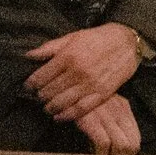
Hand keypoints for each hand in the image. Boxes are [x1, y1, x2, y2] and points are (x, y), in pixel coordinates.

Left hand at [26, 22, 143, 115]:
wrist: (127, 42)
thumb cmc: (98, 38)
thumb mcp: (73, 37)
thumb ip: (50, 47)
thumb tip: (28, 55)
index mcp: (68, 56)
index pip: (41, 77)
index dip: (30, 85)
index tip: (28, 87)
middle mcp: (77, 72)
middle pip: (49, 92)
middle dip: (39, 97)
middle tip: (37, 97)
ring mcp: (90, 84)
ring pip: (62, 103)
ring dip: (50, 108)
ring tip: (47, 107)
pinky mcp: (102, 94)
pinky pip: (80, 110)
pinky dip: (67, 116)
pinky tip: (59, 117)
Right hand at [70, 94, 141, 154]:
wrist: (60, 87)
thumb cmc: (79, 100)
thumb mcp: (101, 105)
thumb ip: (112, 120)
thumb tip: (117, 146)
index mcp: (122, 106)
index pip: (136, 138)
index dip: (129, 154)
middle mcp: (118, 109)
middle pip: (132, 144)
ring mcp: (105, 114)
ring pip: (122, 145)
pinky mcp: (90, 119)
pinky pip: (104, 143)